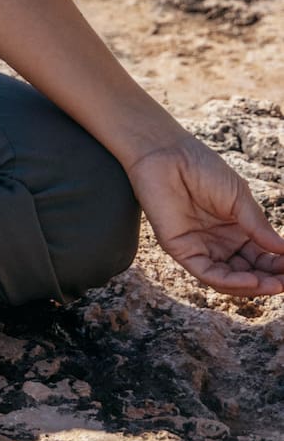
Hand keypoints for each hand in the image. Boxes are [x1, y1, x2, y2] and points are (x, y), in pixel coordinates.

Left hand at [126, 133, 283, 296]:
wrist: (167, 153)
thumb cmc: (202, 168)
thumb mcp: (238, 197)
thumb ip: (258, 226)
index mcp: (236, 230)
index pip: (261, 257)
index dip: (278, 265)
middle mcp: (219, 243)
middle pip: (248, 272)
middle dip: (269, 280)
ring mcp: (201, 248)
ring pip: (229, 279)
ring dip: (253, 286)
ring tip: (275, 285)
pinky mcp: (182, 250)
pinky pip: (208, 273)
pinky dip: (230, 282)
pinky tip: (251, 281)